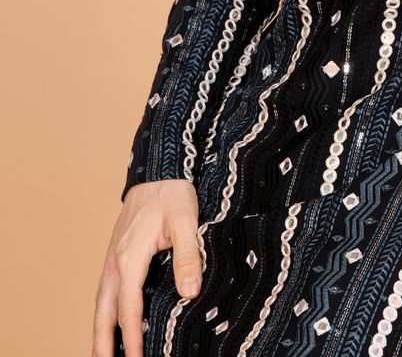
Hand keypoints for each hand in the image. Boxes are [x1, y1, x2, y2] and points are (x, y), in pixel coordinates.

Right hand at [91, 179, 202, 356]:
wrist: (158, 173)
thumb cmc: (173, 196)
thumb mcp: (186, 222)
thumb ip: (188, 257)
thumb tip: (190, 293)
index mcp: (130, 258)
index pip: (128, 308)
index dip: (132, 338)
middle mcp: (115, 263)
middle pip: (104, 313)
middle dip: (103, 344)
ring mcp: (112, 260)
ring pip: (100, 305)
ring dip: (100, 333)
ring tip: (102, 356)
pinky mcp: (116, 257)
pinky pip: (105, 293)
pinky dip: (104, 314)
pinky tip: (111, 324)